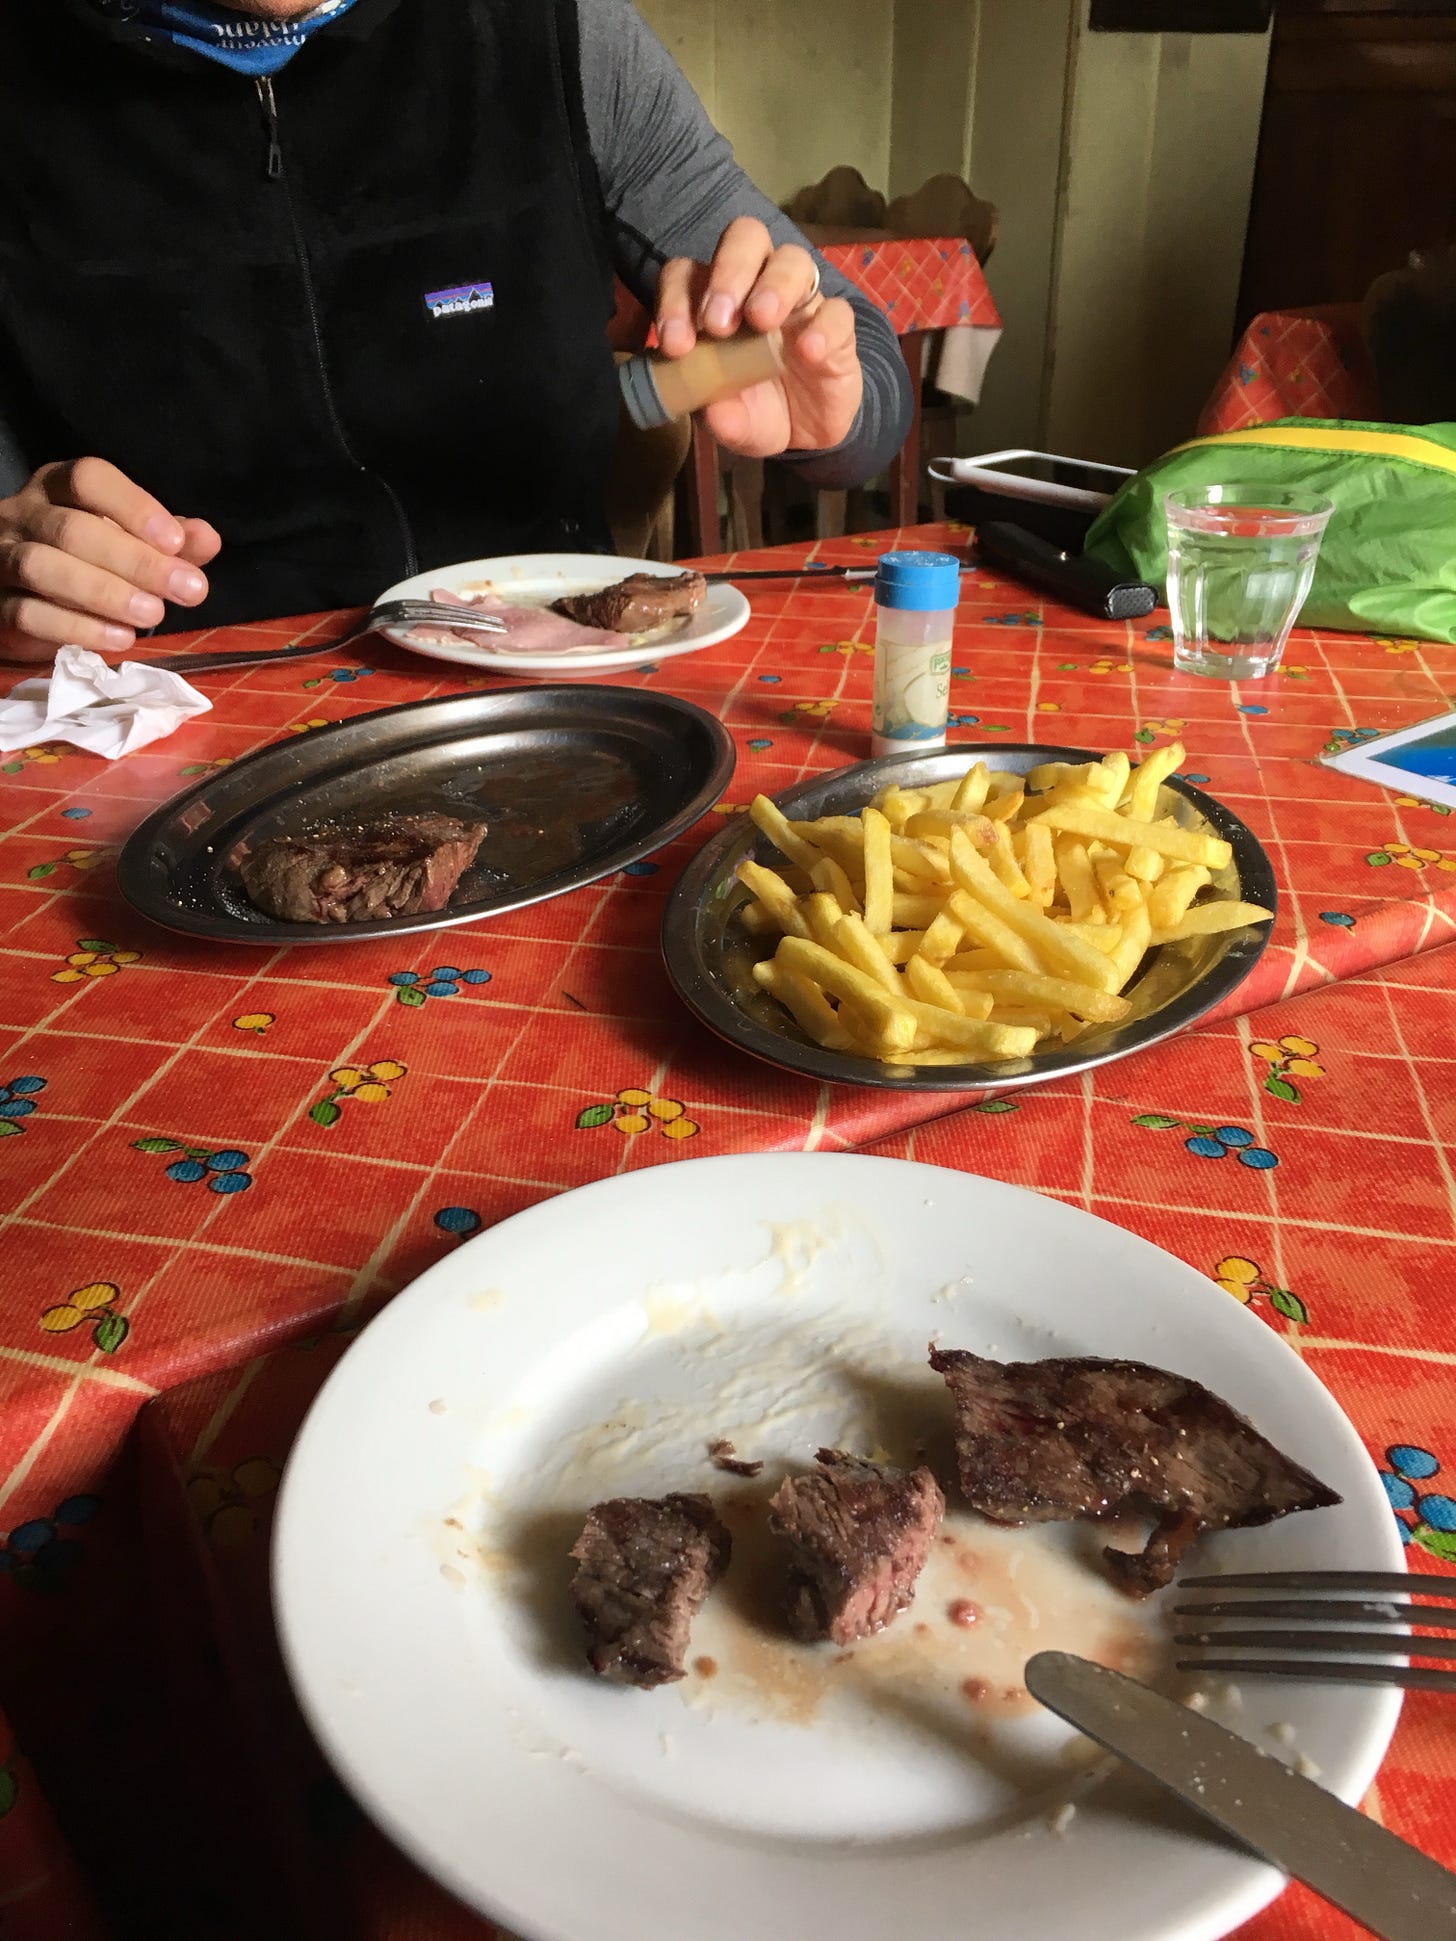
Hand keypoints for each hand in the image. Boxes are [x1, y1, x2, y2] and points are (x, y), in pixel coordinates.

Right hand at [0, 458, 220, 662]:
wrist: (24, 595)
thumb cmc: (88, 558)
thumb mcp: (133, 541)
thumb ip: (170, 540)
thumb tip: (208, 539)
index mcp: (59, 486)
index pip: (89, 478)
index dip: (134, 507)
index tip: (176, 542)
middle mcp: (24, 513)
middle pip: (72, 529)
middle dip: (136, 561)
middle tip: (186, 590)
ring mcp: (3, 556)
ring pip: (43, 567)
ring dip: (104, 593)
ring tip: (152, 616)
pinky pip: (28, 613)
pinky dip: (77, 628)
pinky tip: (120, 638)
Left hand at [654, 217, 862, 457]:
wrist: (804, 437)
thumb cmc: (756, 411)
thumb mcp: (730, 422)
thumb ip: (718, 416)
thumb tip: (714, 412)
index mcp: (716, 301)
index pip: (689, 273)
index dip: (676, 298)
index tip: (676, 345)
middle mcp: (757, 286)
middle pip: (744, 238)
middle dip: (727, 272)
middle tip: (719, 322)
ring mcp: (800, 302)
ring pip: (792, 260)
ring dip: (773, 285)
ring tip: (762, 321)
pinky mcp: (837, 326)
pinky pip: (837, 311)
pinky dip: (823, 327)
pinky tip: (809, 352)